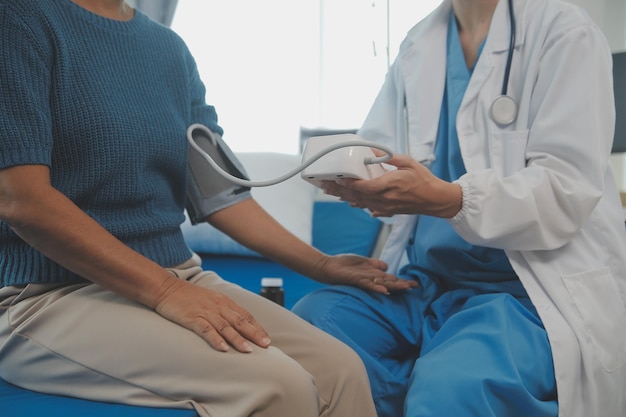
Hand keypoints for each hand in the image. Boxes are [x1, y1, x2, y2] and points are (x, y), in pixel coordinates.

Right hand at [154, 277, 270, 352]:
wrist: (165, 288)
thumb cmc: (187, 296)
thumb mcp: (210, 299)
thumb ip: (222, 309)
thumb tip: (235, 322)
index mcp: (224, 301)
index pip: (245, 315)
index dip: (257, 327)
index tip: (267, 338)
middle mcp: (218, 306)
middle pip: (240, 321)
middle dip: (255, 334)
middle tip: (266, 346)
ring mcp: (206, 311)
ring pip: (226, 327)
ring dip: (238, 339)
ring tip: (249, 351)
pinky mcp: (193, 317)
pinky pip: (207, 329)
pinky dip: (216, 339)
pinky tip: (223, 349)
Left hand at [311, 254, 417, 293]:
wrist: (329, 267)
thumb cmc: (345, 265)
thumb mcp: (363, 261)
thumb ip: (375, 264)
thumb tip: (387, 266)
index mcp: (374, 274)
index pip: (391, 278)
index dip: (403, 280)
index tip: (416, 283)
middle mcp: (371, 279)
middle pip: (390, 282)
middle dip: (402, 284)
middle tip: (416, 286)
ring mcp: (364, 280)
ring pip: (382, 284)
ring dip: (393, 286)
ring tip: (405, 288)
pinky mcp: (356, 280)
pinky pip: (368, 284)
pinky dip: (376, 287)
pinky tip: (385, 290)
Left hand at [321, 152, 461, 217]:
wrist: (435, 200)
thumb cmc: (424, 180)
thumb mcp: (407, 163)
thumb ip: (388, 157)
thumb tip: (372, 153)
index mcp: (389, 186)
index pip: (363, 187)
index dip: (348, 184)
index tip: (337, 178)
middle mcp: (385, 199)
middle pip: (357, 196)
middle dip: (339, 191)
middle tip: (325, 185)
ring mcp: (385, 207)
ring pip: (360, 203)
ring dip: (345, 197)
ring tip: (332, 192)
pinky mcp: (388, 211)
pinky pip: (369, 208)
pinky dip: (358, 204)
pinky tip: (351, 202)